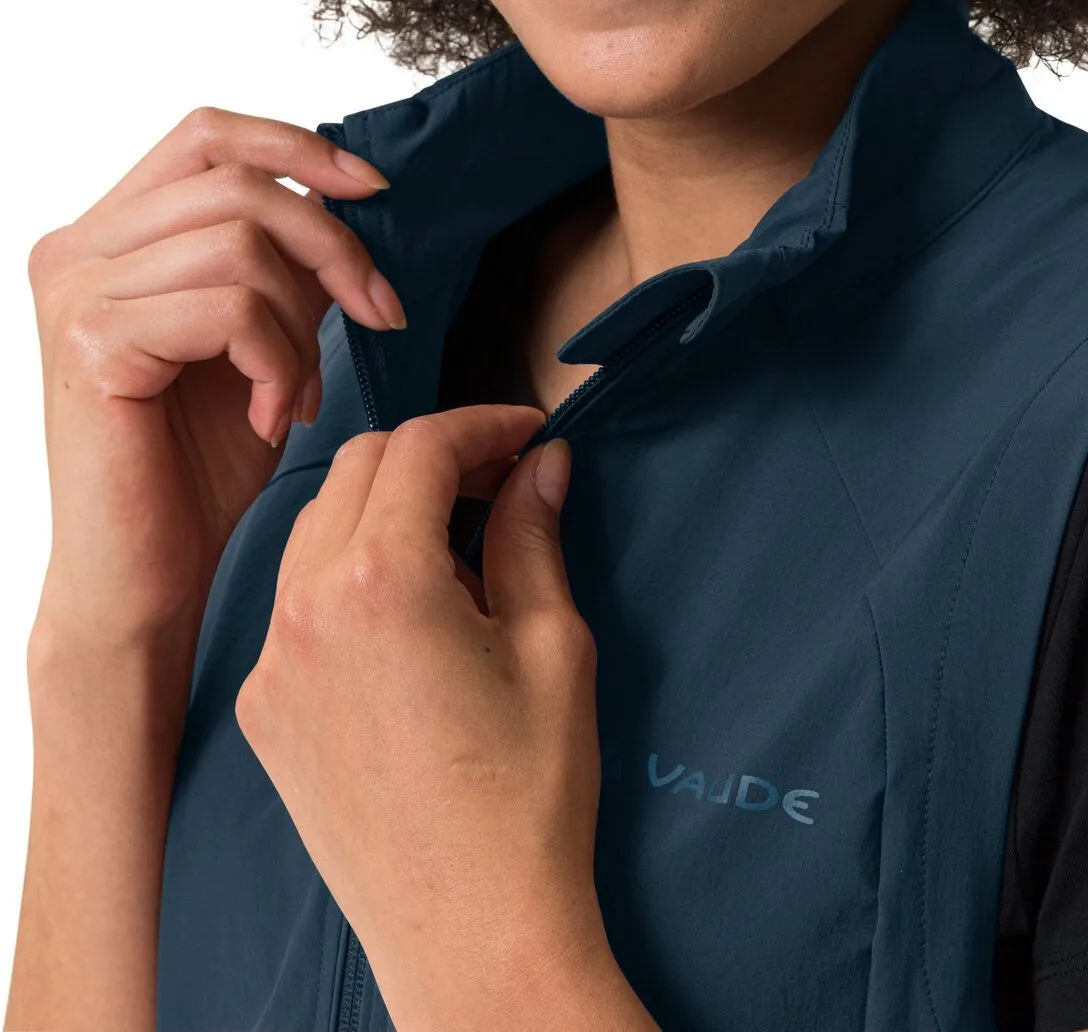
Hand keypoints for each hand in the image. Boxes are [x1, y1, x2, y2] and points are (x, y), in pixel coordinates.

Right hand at [25, 106, 407, 657]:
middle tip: (377, 313)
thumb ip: (275, 263)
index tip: (372, 188)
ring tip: (298, 391)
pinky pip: (232, 309)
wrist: (145, 576)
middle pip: (240, 185)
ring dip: (303, 324)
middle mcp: (77, 249)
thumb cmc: (195, 467)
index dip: (297, 146)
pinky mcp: (94, 341)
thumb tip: (342, 195)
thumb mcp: (253, 339)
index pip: (207, 136)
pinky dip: (279, 363)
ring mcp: (77, 290)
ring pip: (243, 245)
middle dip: (332, 248)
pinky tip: (271, 416)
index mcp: (108, 235)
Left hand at [234, 404, 611, 1029]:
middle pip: (360, 467)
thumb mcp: (553, 647)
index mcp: (380, 580)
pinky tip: (410, 615)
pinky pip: (297, 600)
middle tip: (501, 478)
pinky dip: (349, 574)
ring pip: (318, 526)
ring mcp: (274, 661)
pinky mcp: (265, 708)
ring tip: (459, 547)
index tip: (528, 434)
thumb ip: (534, 535)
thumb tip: (542, 466)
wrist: (473, 935)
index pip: (422, 446)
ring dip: (385, 507)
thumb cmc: (527, 799)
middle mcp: (306, 608)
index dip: (483, 423)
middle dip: (434, 454)